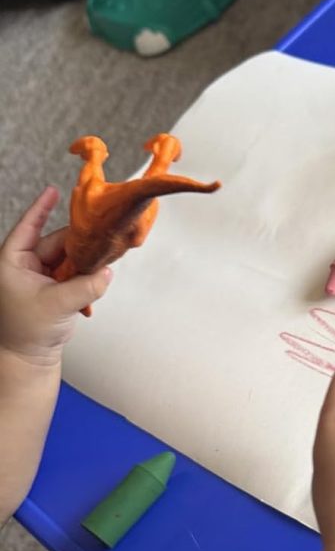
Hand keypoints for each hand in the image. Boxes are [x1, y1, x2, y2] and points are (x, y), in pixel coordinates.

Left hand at [0, 187, 111, 368]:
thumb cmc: (25, 332)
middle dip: (79, 248)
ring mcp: (39, 277)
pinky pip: (74, 275)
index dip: (41, 208)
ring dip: (84, 268)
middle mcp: (24, 266)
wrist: (27, 359)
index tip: (54, 191)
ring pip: (69, 260)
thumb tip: (107, 272)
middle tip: (101, 246)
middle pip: (57, 244)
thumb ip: (86, 286)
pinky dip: (85, 281)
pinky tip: (90, 292)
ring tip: (98, 273)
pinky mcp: (53, 288)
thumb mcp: (57, 305)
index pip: (28, 228)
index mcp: (12, 263)